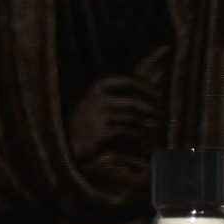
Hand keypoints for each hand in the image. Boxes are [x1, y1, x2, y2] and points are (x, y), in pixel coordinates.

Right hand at [68, 47, 169, 202]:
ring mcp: (101, 113)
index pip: (129, 79)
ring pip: (134, 116)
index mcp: (98, 85)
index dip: (147, 86)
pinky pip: (129, 130)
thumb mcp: (92, 101)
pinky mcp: (103, 130)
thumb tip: (139, 87)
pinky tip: (145, 140)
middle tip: (162, 115)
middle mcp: (99, 97)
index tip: (159, 94)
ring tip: (156, 128)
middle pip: (135, 100)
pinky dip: (139, 135)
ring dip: (148, 123)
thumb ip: (112, 95)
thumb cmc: (80, 123)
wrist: (62, 143)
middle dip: (152, 108)